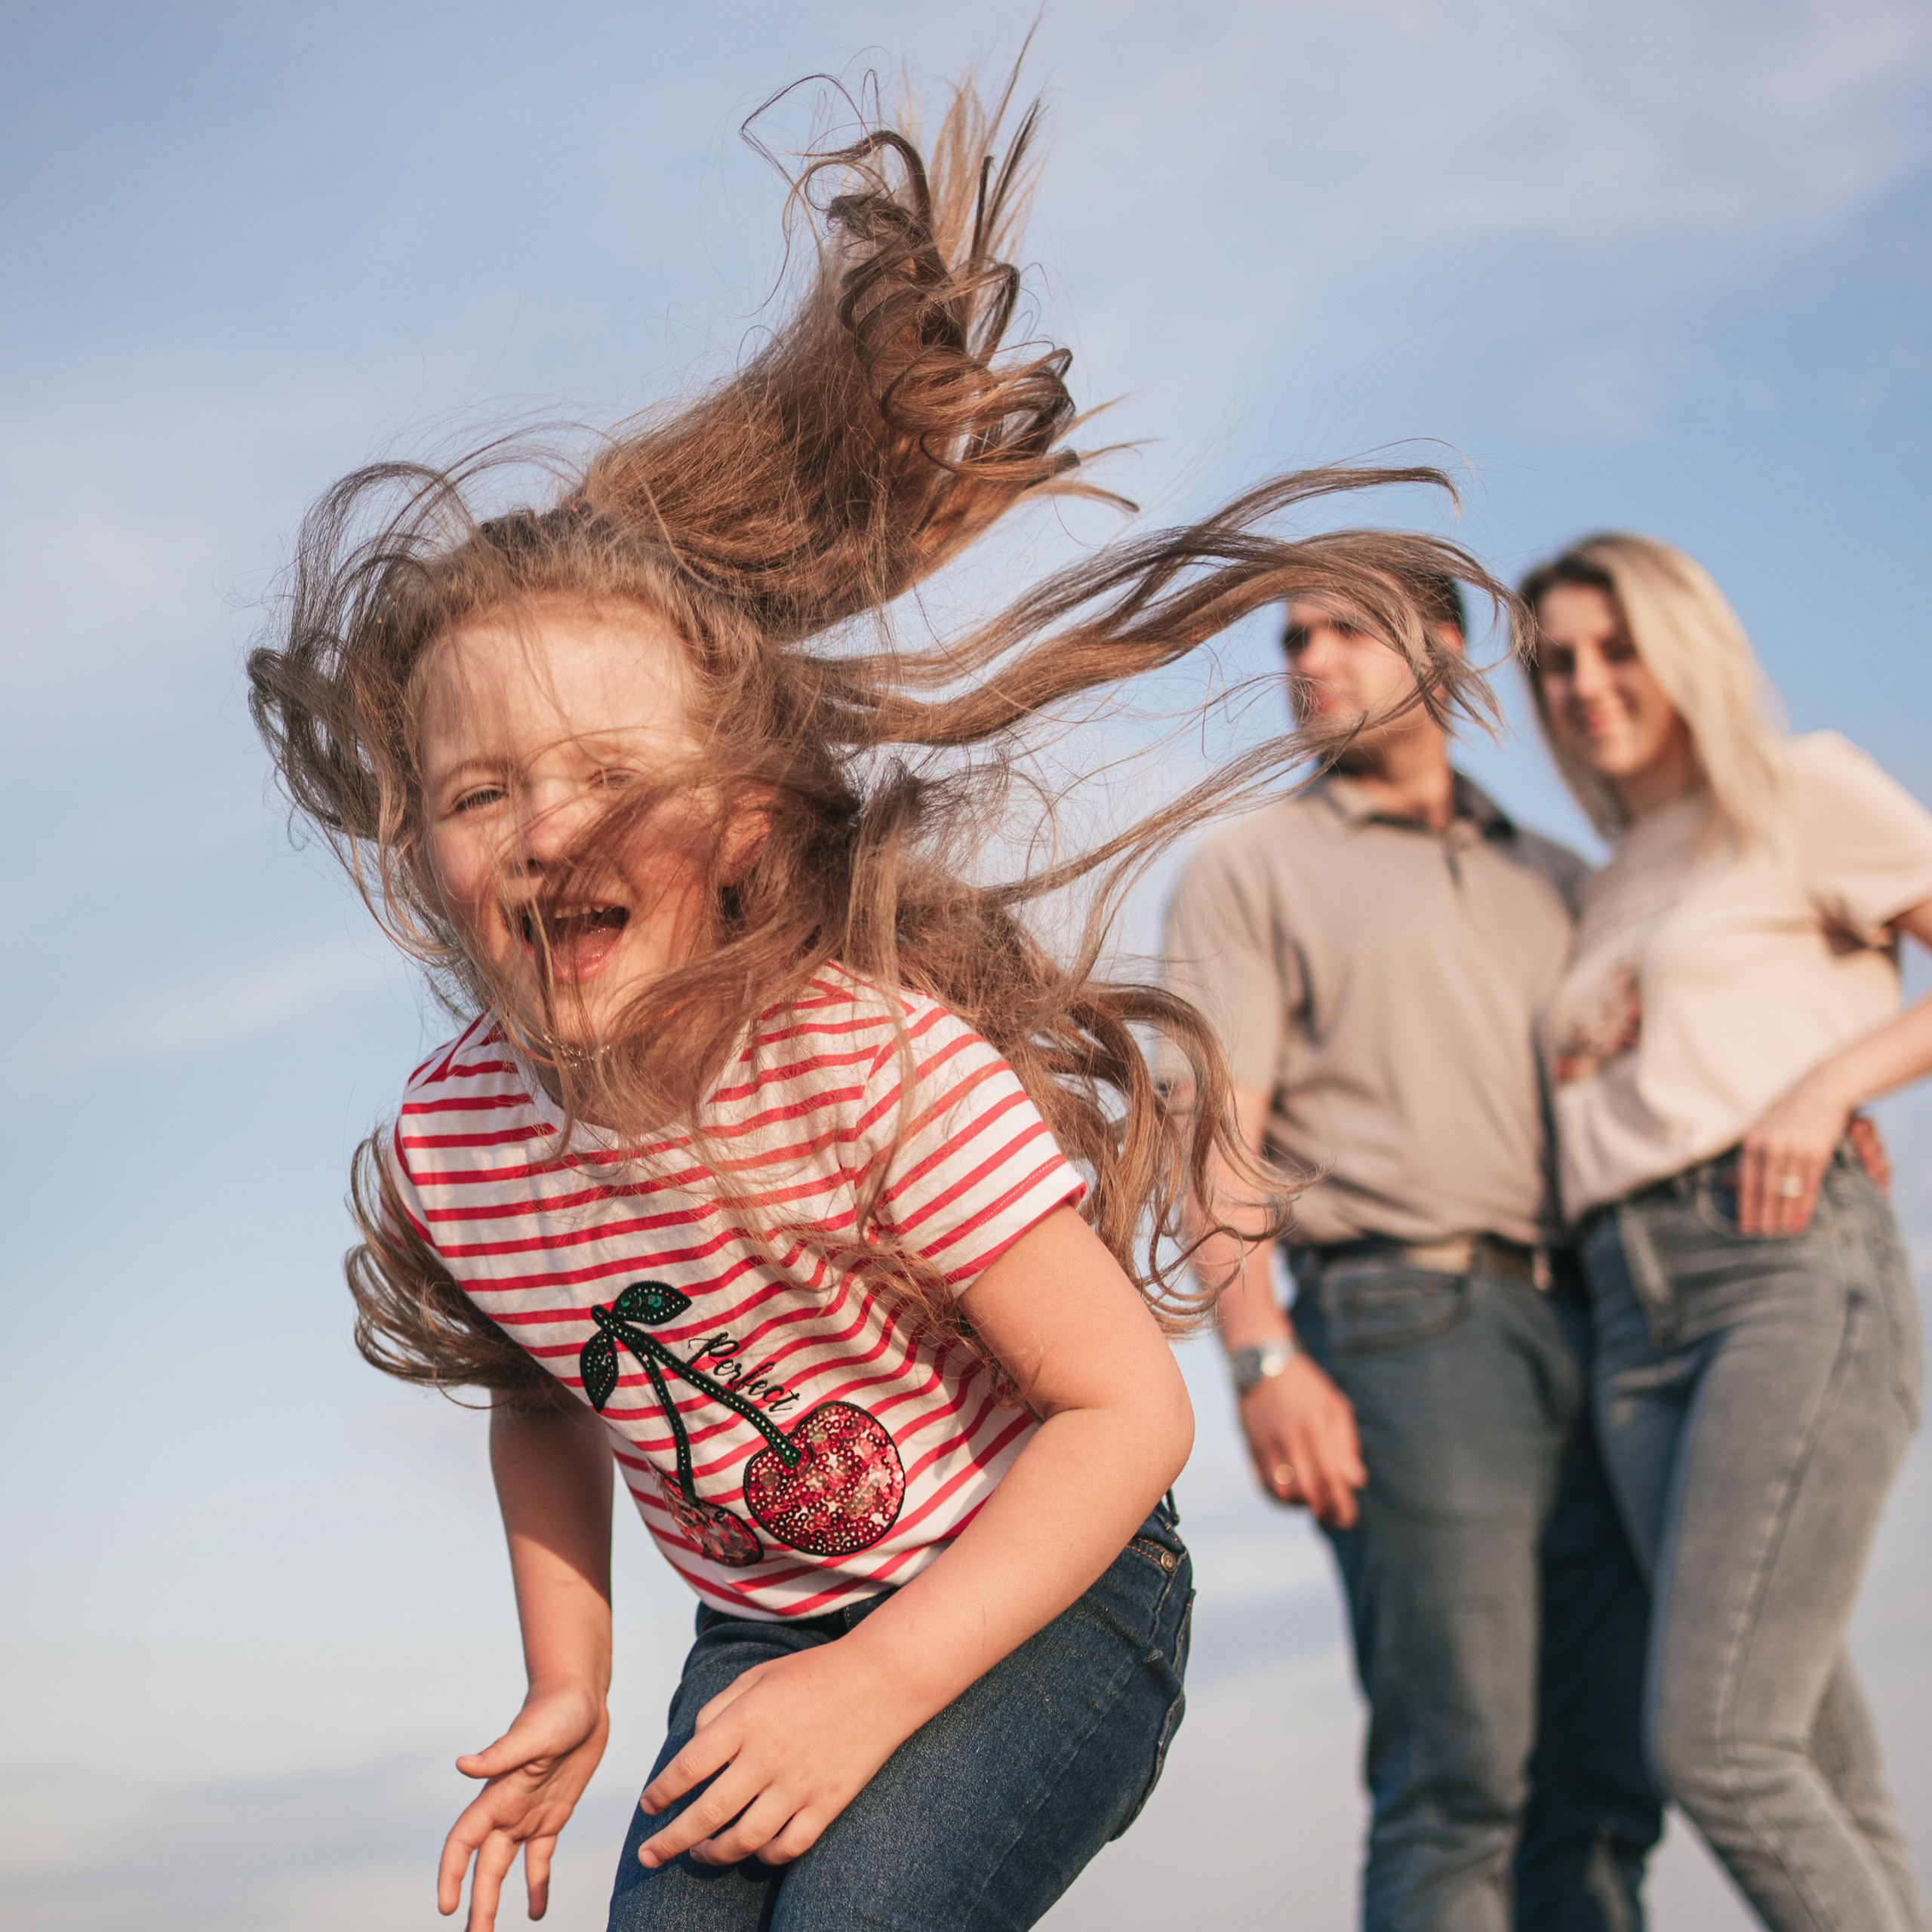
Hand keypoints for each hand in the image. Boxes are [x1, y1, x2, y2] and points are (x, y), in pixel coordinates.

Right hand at [438, 1681, 609, 1928]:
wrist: (579, 1697)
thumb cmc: (555, 1709)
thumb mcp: (532, 1733)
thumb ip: (499, 1754)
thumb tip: (462, 1765)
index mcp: (497, 1795)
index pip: (463, 1842)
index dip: (451, 1873)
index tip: (446, 1907)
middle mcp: (507, 1811)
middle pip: (484, 1867)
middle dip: (476, 1904)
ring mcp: (528, 1814)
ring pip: (504, 1869)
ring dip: (494, 1901)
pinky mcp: (553, 1814)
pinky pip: (540, 1858)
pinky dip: (537, 1885)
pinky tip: (538, 1911)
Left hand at [638, 1638, 919, 1870]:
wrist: (881, 1678)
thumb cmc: (813, 1673)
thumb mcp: (759, 1675)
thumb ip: (719, 1709)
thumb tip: (692, 1748)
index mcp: (747, 1719)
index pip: (689, 1767)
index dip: (661, 1792)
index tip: (648, 1805)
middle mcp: (769, 1755)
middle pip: (708, 1813)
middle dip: (670, 1841)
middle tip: (649, 1855)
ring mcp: (800, 1783)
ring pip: (745, 1839)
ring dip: (713, 1853)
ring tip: (699, 1853)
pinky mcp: (828, 1802)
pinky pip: (788, 1845)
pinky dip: (765, 1856)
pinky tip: (752, 1850)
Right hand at [1238, 1353, 1366, 1528]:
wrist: (1262, 1364)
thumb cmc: (1306, 1386)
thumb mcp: (1335, 1406)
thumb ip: (1346, 1444)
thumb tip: (1357, 1481)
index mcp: (1316, 1426)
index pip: (1331, 1478)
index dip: (1341, 1505)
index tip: (1348, 1519)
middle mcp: (1290, 1437)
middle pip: (1308, 1490)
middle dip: (1324, 1512)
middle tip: (1334, 1519)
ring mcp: (1268, 1443)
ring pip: (1284, 1492)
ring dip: (1301, 1506)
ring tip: (1314, 1505)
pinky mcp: (1252, 1447)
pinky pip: (1264, 1484)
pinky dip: (1279, 1499)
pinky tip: (1292, 1498)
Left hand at [1737, 1068, 1852, 1236]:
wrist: (1822, 1092)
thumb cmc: (1788, 1114)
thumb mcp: (1763, 1130)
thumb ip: (1751, 1155)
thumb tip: (1729, 1182)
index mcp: (1753, 1142)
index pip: (1747, 1183)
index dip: (1746, 1207)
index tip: (1745, 1227)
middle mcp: (1771, 1147)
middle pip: (1765, 1191)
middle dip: (1763, 1216)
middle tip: (1761, 1237)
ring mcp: (1795, 1151)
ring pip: (1787, 1192)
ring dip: (1783, 1216)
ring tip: (1780, 1233)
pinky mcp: (1817, 1154)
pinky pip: (1808, 1187)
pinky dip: (1804, 1206)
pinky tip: (1800, 1220)